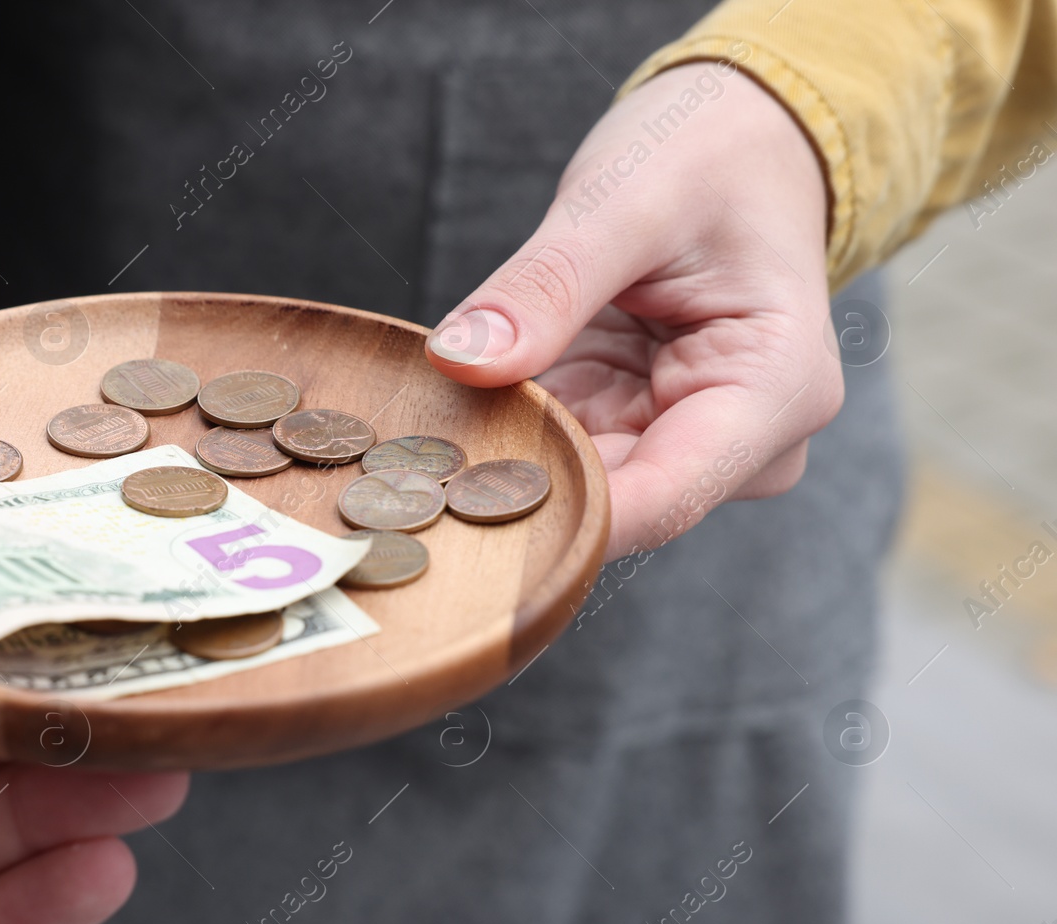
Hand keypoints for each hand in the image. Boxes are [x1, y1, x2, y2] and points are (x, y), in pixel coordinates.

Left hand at [426, 61, 841, 559]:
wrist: (740, 142)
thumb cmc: (708, 155)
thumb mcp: (626, 200)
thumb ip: (548, 285)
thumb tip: (460, 360)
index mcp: (776, 390)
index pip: (662, 498)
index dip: (559, 519)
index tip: (457, 510)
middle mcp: (747, 442)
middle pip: (613, 503)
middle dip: (513, 488)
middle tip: (409, 470)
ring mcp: (690, 441)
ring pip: (576, 486)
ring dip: (501, 463)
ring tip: (420, 440)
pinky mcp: (638, 428)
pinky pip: (561, 453)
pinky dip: (505, 436)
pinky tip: (445, 419)